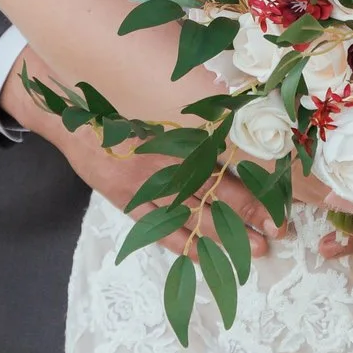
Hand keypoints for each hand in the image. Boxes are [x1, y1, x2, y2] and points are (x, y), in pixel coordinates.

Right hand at [0, 49, 286, 256]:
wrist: (68, 112)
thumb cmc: (119, 97)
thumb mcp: (158, 95)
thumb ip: (194, 108)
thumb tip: (238, 109)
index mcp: (179, 131)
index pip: (227, 158)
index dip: (256, 178)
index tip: (283, 192)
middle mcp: (165, 159)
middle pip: (217, 190)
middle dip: (249, 212)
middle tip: (279, 229)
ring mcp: (144, 184)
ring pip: (193, 214)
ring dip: (226, 234)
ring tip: (257, 249)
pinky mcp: (126, 200)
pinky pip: (157, 228)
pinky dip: (180, 243)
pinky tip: (204, 257)